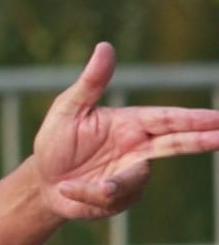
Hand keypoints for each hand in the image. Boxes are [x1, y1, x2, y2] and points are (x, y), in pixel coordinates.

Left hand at [33, 42, 218, 218]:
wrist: (42, 181)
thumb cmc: (55, 142)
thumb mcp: (68, 109)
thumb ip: (91, 82)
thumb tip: (105, 46)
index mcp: (129, 124)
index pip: (167, 119)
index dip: (194, 119)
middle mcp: (137, 148)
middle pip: (176, 143)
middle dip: (202, 140)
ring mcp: (132, 174)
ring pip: (134, 181)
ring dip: (102, 186)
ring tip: (68, 185)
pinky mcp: (122, 198)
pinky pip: (111, 198)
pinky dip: (86, 195)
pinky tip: (68, 189)